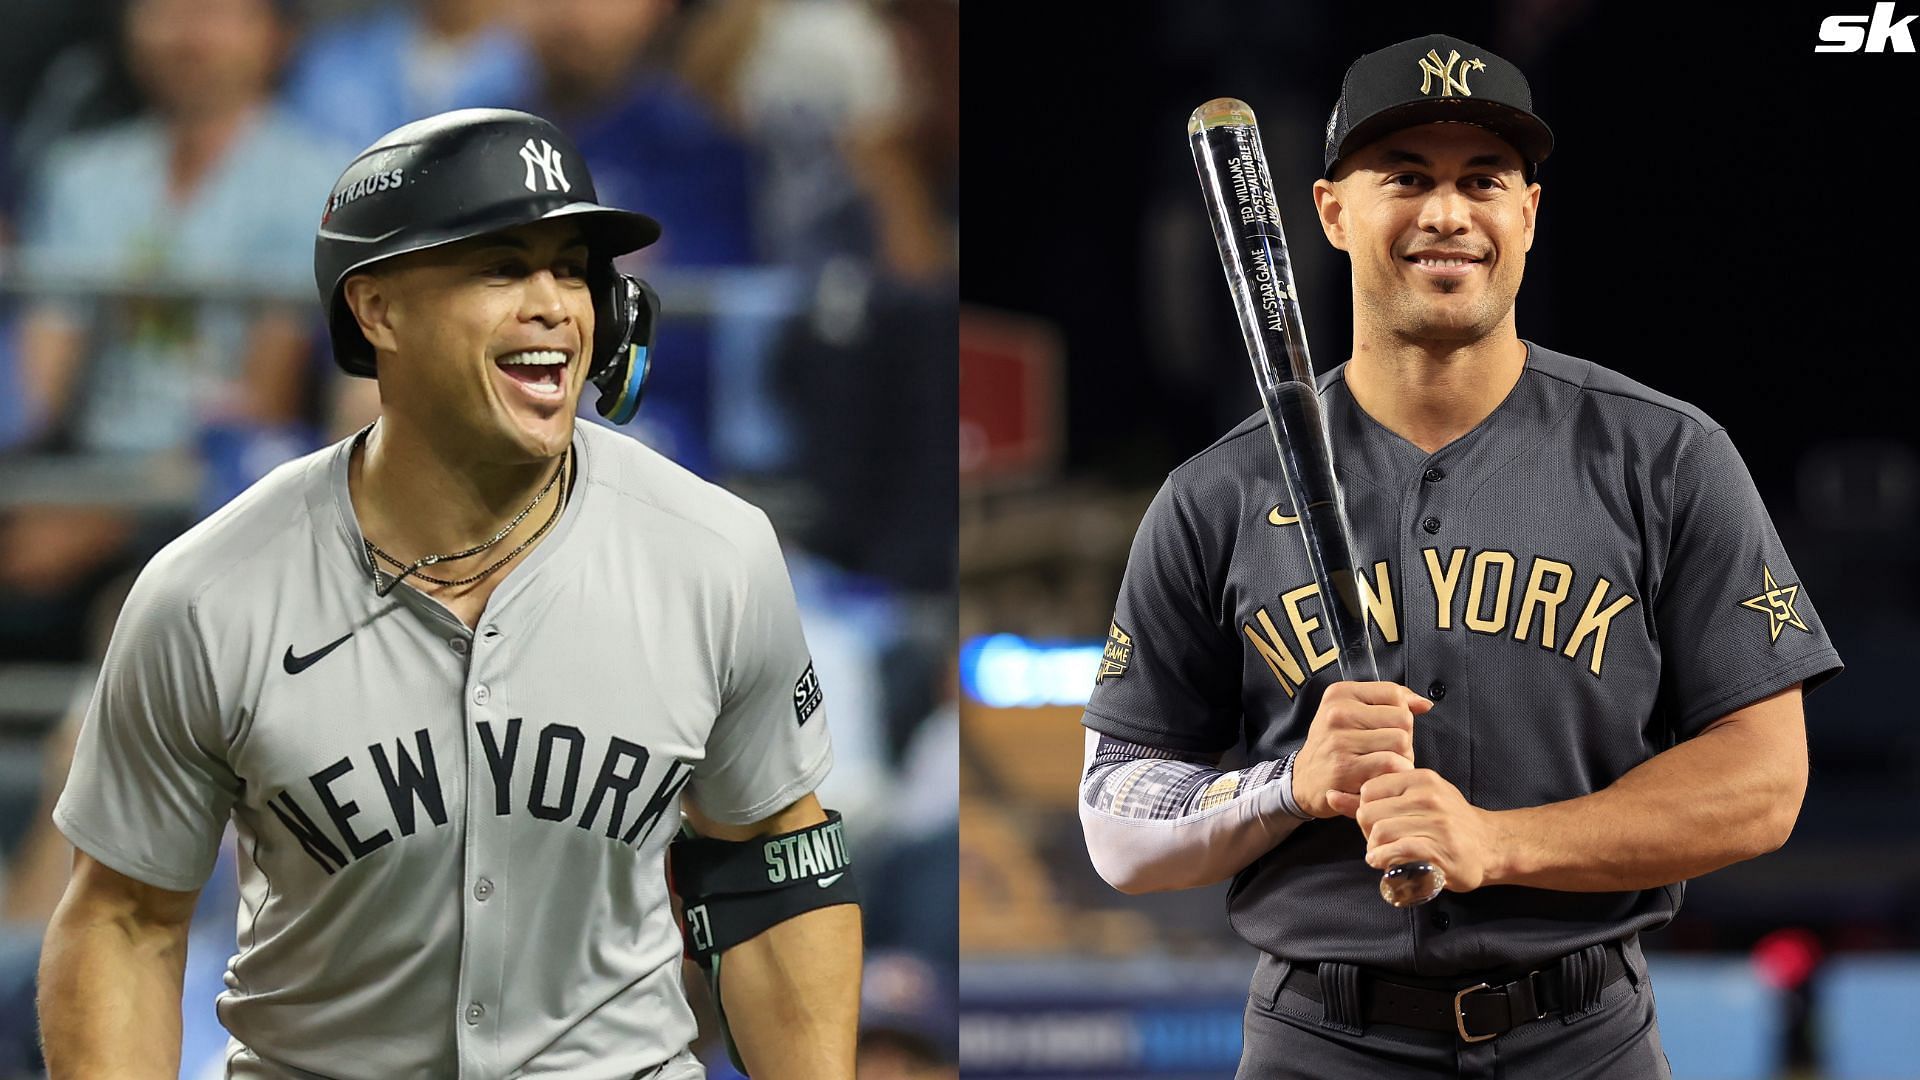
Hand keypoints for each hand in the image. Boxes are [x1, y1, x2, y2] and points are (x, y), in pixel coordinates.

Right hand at [1291, 681, 1431, 818]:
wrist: (1304, 781)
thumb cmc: (1334, 747)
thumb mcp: (1352, 713)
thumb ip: (1390, 703)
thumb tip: (1424, 704)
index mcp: (1339, 694)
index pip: (1394, 693)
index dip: (1400, 712)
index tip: (1386, 726)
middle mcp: (1337, 713)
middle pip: (1403, 719)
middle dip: (1403, 738)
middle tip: (1385, 751)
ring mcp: (1340, 740)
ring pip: (1401, 742)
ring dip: (1402, 758)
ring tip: (1384, 764)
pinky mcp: (1346, 768)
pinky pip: (1391, 763)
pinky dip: (1394, 773)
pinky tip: (1381, 776)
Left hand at [1345, 769, 1499, 893]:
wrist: (1489, 845)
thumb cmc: (1445, 821)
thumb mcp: (1412, 800)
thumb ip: (1370, 799)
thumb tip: (1328, 795)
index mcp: (1420, 778)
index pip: (1368, 790)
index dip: (1364, 810)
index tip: (1375, 823)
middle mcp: (1428, 796)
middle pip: (1370, 813)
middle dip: (1366, 832)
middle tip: (1377, 842)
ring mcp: (1437, 822)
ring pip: (1381, 832)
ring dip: (1374, 849)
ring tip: (1381, 854)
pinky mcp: (1441, 848)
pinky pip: (1398, 850)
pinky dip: (1384, 859)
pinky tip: (1384, 862)